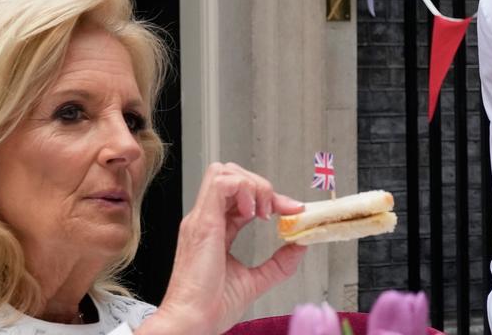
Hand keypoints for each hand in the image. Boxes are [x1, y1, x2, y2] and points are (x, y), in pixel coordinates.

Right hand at [137, 163, 306, 334]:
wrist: (193, 322)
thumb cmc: (211, 307)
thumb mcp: (255, 280)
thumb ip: (278, 263)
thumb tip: (298, 246)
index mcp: (215, 230)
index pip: (242, 197)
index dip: (270, 198)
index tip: (292, 210)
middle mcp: (206, 220)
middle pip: (231, 175)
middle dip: (261, 185)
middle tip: (278, 210)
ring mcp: (201, 219)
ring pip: (224, 172)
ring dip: (252, 184)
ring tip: (263, 211)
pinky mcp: (202, 223)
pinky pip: (221, 183)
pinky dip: (243, 190)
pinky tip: (253, 213)